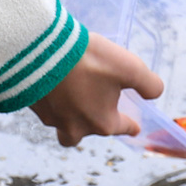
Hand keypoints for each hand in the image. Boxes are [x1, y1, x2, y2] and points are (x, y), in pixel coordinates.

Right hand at [32, 33, 163, 146]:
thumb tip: (154, 93)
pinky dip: (51, 98)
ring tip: (70, 93)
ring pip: (61, 123)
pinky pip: (44, 107)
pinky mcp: (30, 103)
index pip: (121, 128)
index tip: (134, 127)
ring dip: (68, 112)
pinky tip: (52, 83)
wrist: (37, 51)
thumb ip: (149, 83)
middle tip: (94, 109)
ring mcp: (49, 117)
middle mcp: (74, 127)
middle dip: (91, 125)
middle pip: (84, 134)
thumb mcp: (129, 67)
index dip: (130, 125)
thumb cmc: (87, 61)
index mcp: (101, 122)